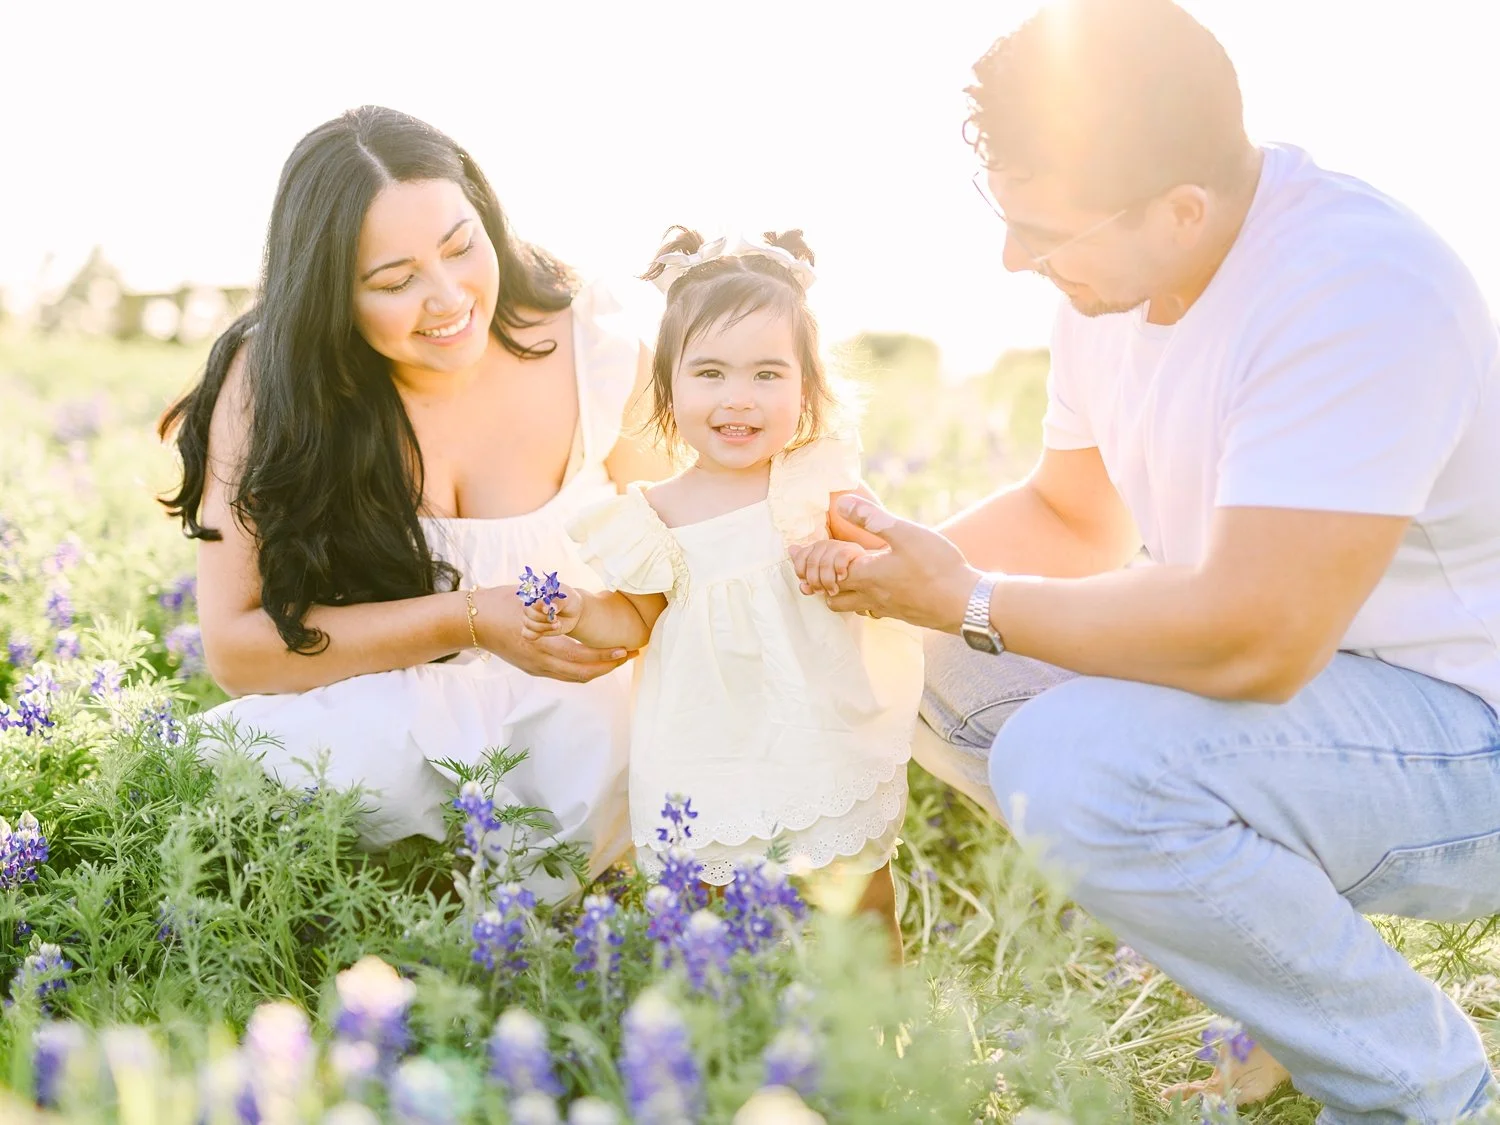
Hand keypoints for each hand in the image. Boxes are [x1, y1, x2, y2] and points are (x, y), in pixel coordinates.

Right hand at [471, 587, 630, 682]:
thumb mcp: (528, 598)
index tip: (626, 649)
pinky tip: (594, 658)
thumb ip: (552, 602)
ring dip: (598, 669)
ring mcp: (535, 668)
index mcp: (540, 646)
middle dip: (610, 666)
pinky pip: (564, 673)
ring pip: (574, 677)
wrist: (470, 621)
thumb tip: (573, 600)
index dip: (606, 657)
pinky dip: (583, 668)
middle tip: (631, 654)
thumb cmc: (500, 603)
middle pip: (582, 674)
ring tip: (617, 657)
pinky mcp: (532, 667)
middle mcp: (539, 662)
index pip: (581, 658)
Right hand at [519, 580, 581, 639]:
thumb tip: (549, 609)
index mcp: (536, 591)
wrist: (574, 612)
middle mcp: (531, 603)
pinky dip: (535, 635)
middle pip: (528, 612)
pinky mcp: (532, 628)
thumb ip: (558, 602)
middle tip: (555, 619)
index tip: (548, 611)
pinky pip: (526, 634)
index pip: (530, 597)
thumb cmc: (569, 601)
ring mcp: (530, 616)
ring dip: (543, 627)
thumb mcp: (567, 598)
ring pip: (528, 624)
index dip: (538, 606)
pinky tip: (547, 631)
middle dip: (542, 618)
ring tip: (557, 624)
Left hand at [790, 539, 865, 595]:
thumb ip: (809, 579)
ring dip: (827, 581)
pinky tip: (841, 578)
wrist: (865, 569)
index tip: (806, 584)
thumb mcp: (821, 577)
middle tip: (821, 592)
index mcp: (814, 549)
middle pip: (812, 562)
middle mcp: (824, 544)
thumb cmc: (838, 574)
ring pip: (825, 563)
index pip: (800, 557)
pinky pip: (841, 557)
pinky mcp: (852, 549)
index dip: (800, 571)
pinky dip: (839, 569)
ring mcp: (838, 545)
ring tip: (832, 591)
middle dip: (815, 581)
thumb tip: (801, 585)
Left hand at [820, 496, 978, 631]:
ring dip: (837, 593)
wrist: (967, 604)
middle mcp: (870, 596)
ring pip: (848, 607)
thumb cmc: (938, 568)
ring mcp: (886, 609)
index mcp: (866, 575)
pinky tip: (872, 591)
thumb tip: (841, 504)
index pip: (825, 569)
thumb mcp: (905, 533)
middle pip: (830, 595)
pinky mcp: (902, 615)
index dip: (808, 559)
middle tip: (809, 568)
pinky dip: (861, 601)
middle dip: (817, 580)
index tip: (793, 551)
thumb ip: (872, 518)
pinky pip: (870, 611)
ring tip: (835, 579)